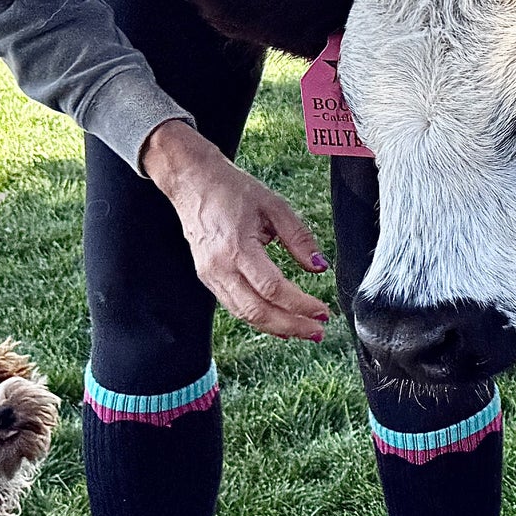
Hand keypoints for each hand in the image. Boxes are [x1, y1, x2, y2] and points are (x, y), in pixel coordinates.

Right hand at [141, 119, 331, 340]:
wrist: (193, 183)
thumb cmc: (232, 190)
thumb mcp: (274, 206)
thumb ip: (299, 238)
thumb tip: (319, 266)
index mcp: (237, 248)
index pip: (273, 289)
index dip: (300, 305)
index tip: (323, 312)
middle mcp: (220, 267)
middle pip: (257, 311)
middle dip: (291, 326)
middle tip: (318, 331)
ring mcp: (210, 275)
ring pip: (244, 314)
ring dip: (276, 327)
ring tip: (304, 330)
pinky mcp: (207, 278)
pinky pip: (234, 306)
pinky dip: (258, 318)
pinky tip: (279, 322)